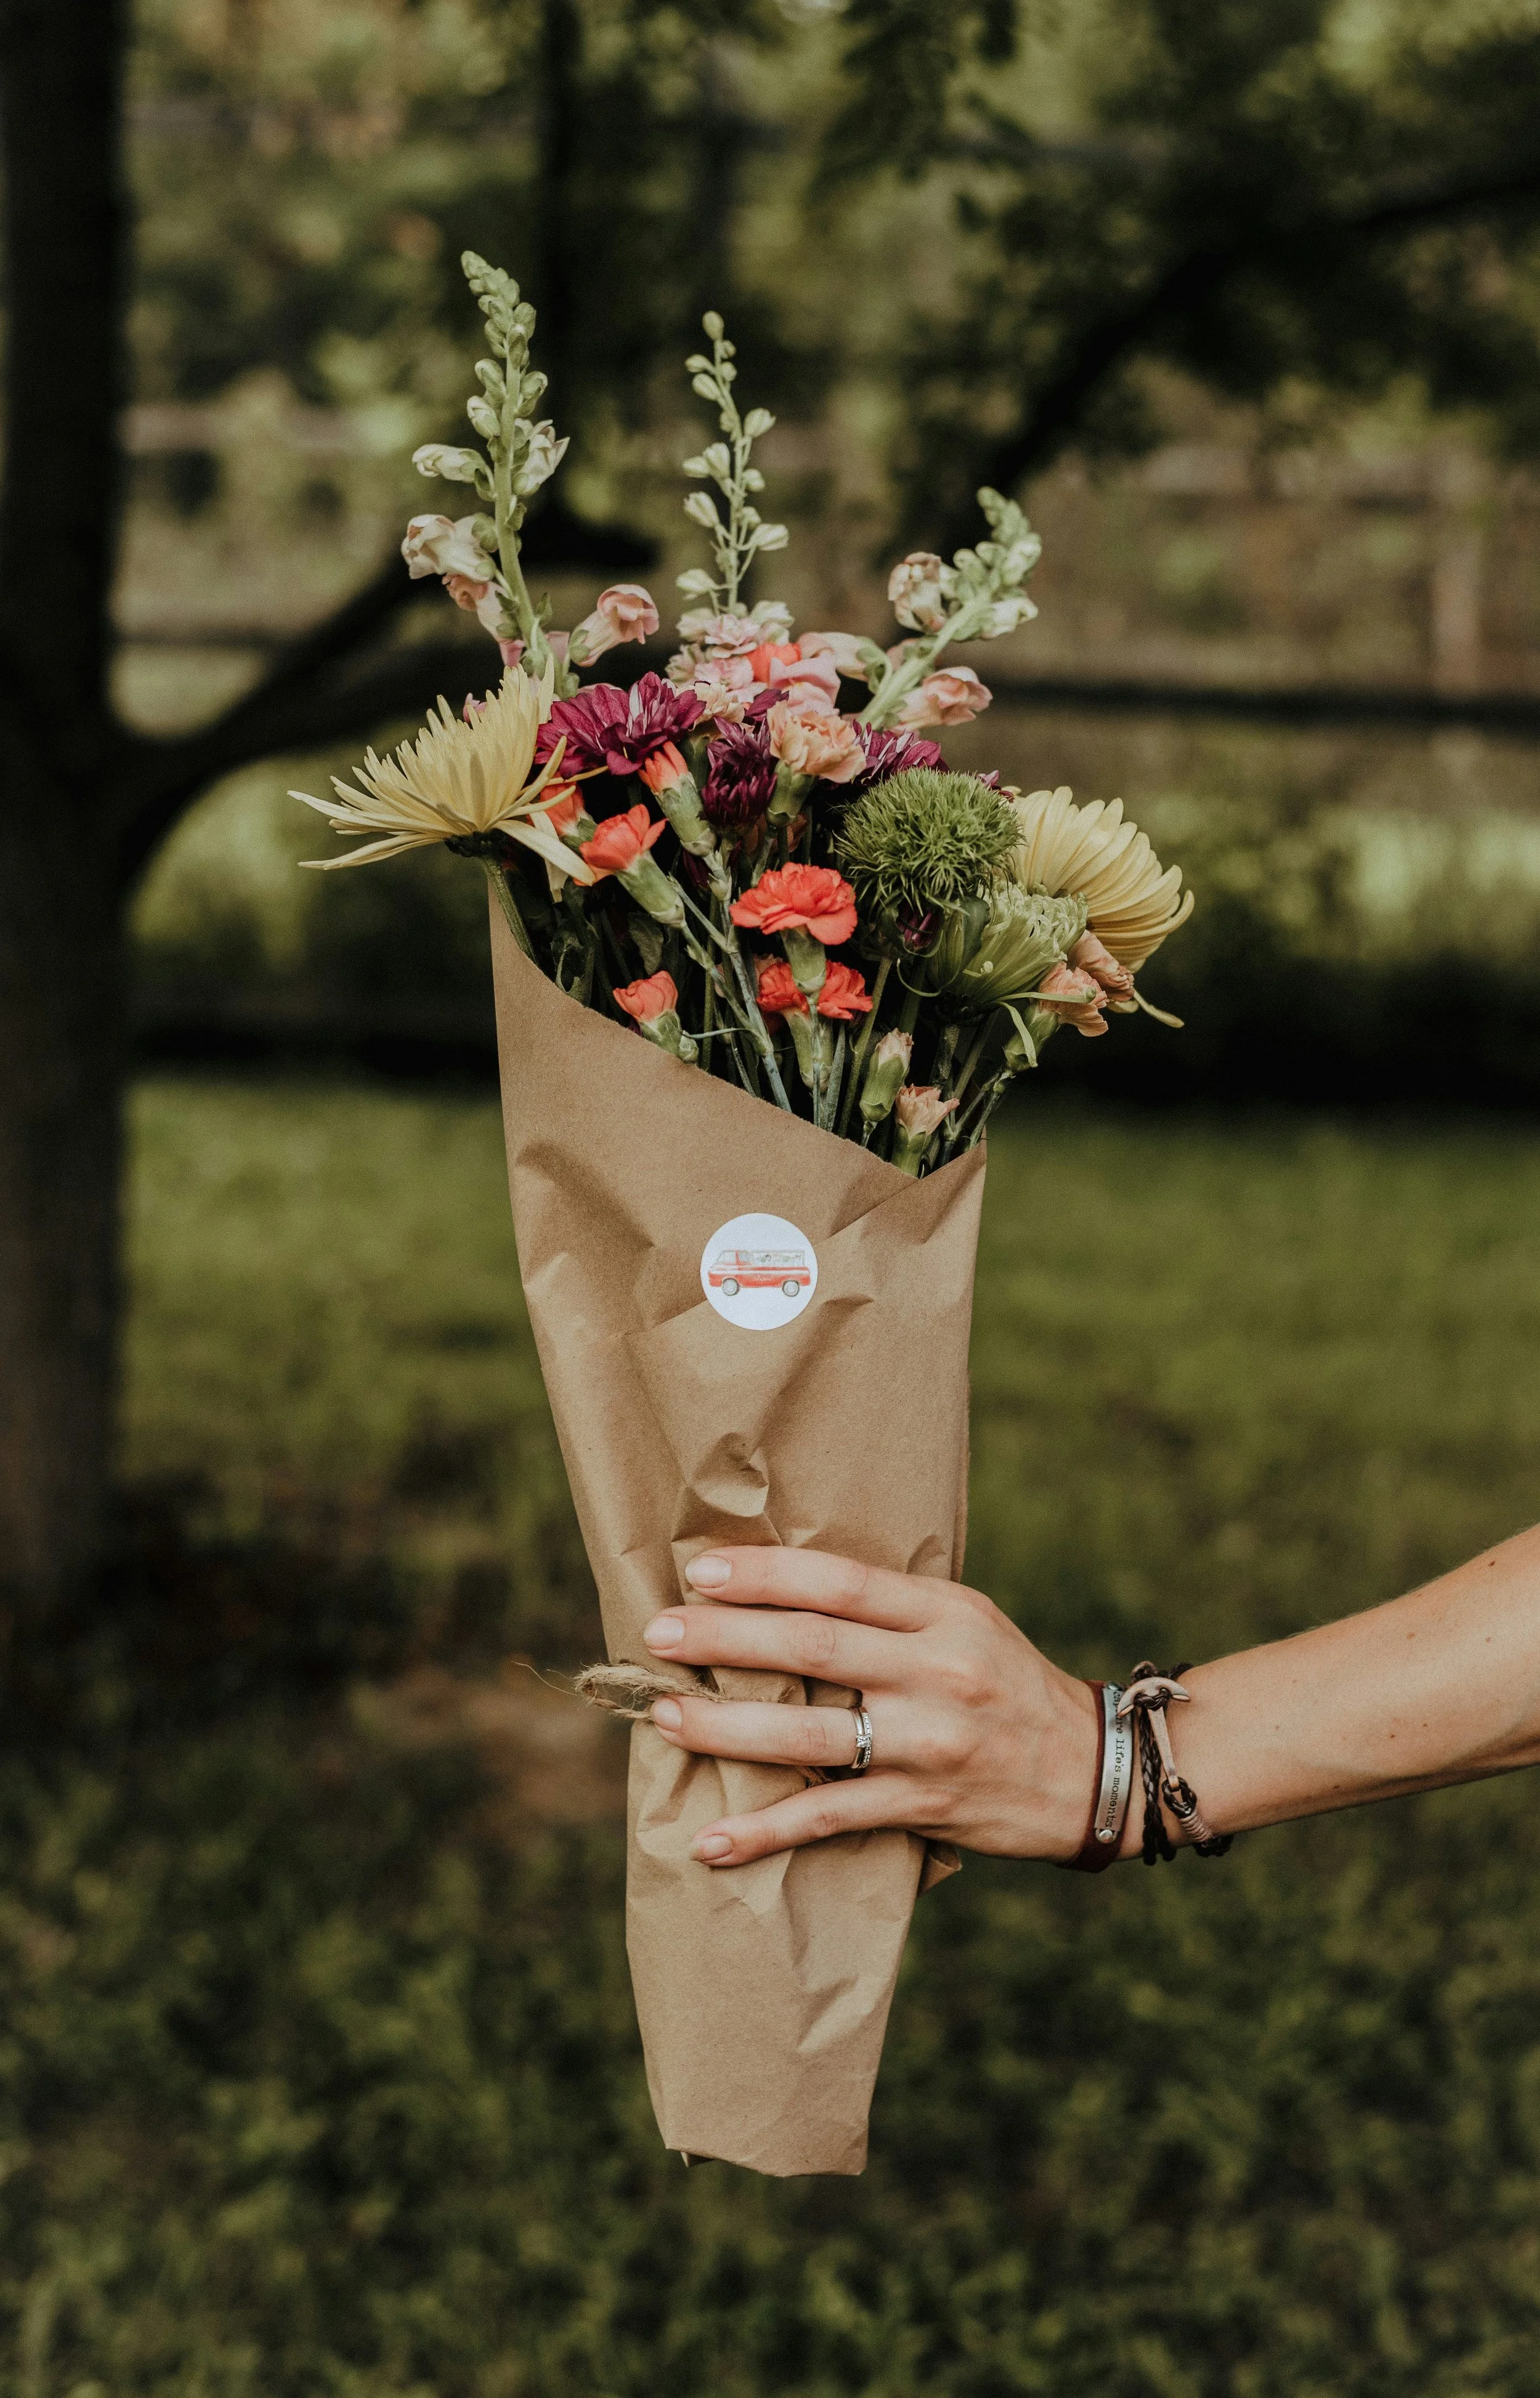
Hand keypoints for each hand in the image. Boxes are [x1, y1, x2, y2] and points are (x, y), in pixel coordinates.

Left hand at [640, 1546, 1099, 1867]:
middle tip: (659, 1634)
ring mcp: (930, 1742)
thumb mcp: (967, 1622)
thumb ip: (890, 1610)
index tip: (701, 1572)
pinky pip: (831, 1818)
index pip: (842, 1581)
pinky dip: (767, 1832)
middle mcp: (937, 1671)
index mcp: (946, 1612)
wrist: (1094, 1771)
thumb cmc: (1009, 1683)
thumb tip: (782, 1592)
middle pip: (814, 1648)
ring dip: (728, 1728)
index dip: (767, 1574)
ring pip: (812, 1734)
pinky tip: (712, 1842)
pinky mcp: (925, 1805)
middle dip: (726, 1639)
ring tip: (666, 1718)